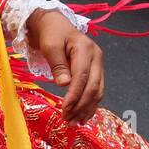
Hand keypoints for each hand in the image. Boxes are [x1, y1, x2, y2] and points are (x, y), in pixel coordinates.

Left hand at [26, 8, 104, 123]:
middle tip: (68, 121)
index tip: (64, 110)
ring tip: (74, 123)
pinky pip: (96, 91)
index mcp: (86, 49)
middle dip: (81, 106)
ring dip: (86, 109)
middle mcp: (97, 57)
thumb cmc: (51, 34)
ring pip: (98, 92)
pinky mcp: (96, 71)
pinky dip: (89, 105)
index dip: (74, 95)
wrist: (56, 25)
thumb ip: (57, 65)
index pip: (83, 77)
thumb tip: (64, 85)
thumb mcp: (50, 46)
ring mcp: (98, 65)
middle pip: (94, 87)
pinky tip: (82, 117)